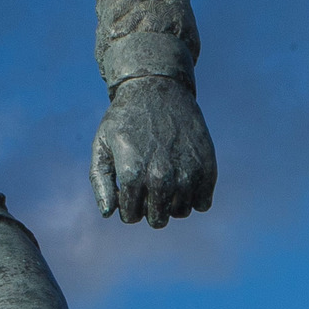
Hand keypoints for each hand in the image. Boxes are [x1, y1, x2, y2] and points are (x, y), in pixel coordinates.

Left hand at [91, 77, 216, 226]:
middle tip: (148, 186)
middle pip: (158, 220)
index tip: (128, 189)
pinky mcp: (208, 167)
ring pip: (181, 212)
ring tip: (166, 178)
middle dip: (149, 208)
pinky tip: (184, 177)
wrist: (157, 88)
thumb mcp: (101, 146)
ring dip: (172, 202)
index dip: (127, 206)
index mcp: (132, 174)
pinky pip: (203, 203)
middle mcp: (161, 177)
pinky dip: (195, 197)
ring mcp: (187, 173)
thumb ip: (100, 182)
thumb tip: (109, 214)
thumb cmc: (125, 120)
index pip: (131, 216)